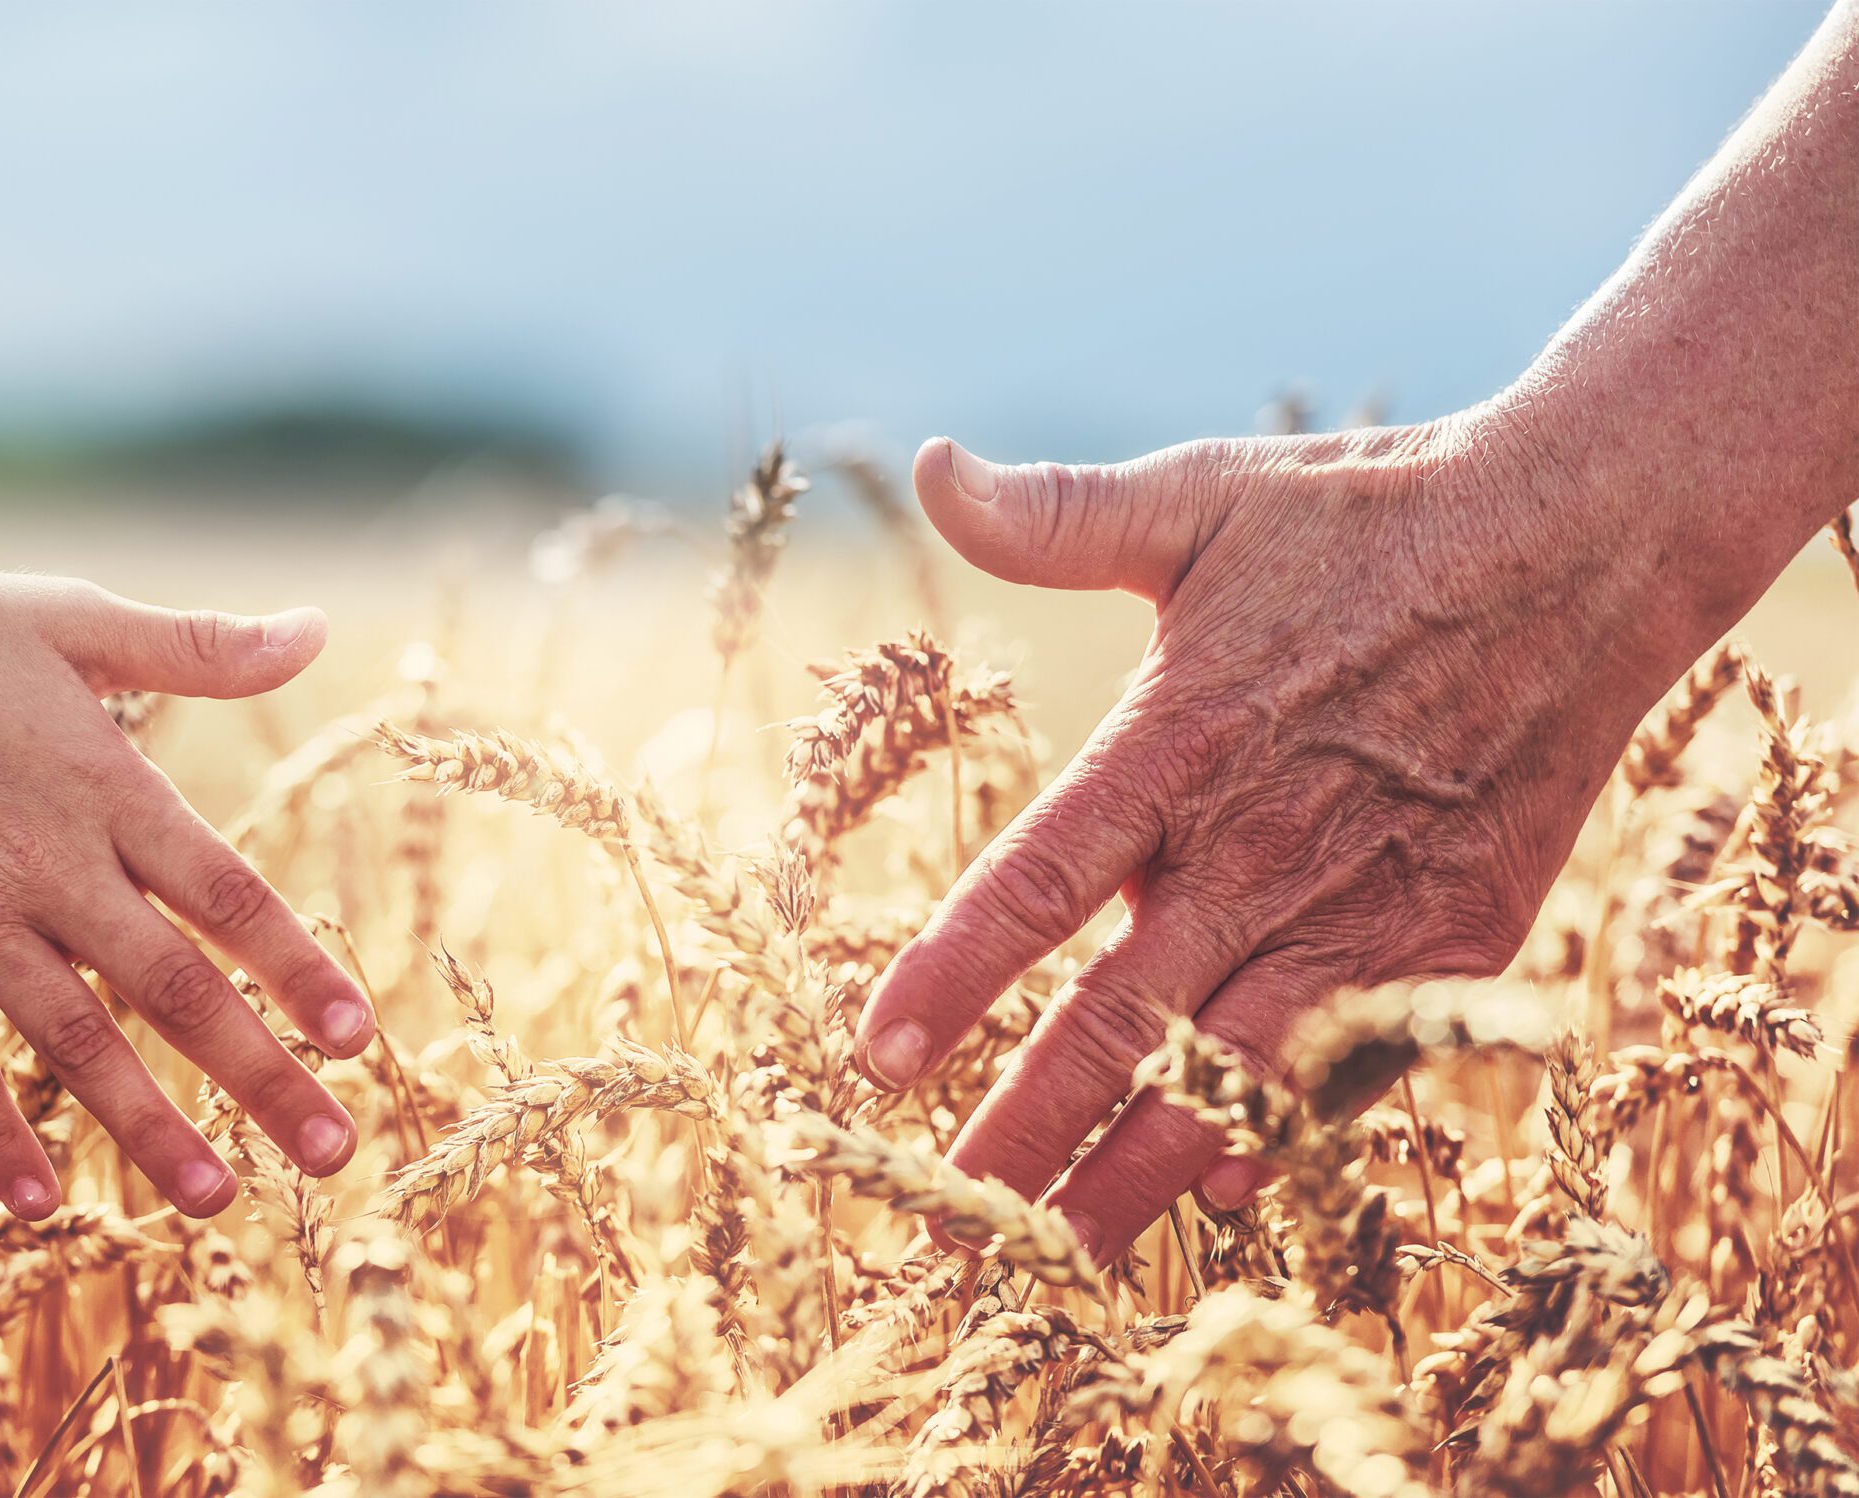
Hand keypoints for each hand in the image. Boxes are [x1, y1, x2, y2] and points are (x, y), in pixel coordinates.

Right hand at [0, 567, 374, 1220]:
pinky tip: (39, 1203)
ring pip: (76, 1044)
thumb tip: (316, 628)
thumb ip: (201, 647)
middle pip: (176, 990)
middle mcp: (51, 868)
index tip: (359, 1039)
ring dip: (150, 1128)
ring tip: (218, 1202)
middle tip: (334, 1153)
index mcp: (109, 790)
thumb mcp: (79, 618)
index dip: (297, 969)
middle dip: (261, 1078)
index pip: (229, 896)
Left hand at [856, 405, 1748, 1259]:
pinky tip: (1217, 1193)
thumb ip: (1060, 517)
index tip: (871, 1061)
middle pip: (1119, 1023)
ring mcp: (1366, 907)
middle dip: (1023, 1135)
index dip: (949, 979)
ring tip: (1053, 1261)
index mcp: (1181, 743)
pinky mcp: (1451, 942)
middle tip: (941, 1222)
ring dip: (1137, 1175)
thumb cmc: (1366, 521)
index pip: (1035, 883)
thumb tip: (935, 467)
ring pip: (1232, 1078)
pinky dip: (1285, 1136)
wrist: (1582, 548)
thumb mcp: (1205, 499)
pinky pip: (1352, 1067)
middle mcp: (1264, 846)